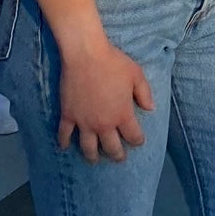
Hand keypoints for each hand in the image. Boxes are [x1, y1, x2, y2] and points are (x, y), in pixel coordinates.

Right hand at [57, 41, 153, 161]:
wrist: (86, 55)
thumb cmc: (113, 62)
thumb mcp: (136, 74)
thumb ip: (144, 93)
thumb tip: (150, 109)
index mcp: (122, 114)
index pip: (132, 136)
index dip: (137, 141)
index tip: (138, 142)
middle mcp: (104, 123)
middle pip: (111, 147)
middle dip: (117, 155)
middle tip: (119, 158)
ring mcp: (84, 122)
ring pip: (88, 147)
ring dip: (92, 157)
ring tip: (94, 160)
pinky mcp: (68, 116)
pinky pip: (64, 134)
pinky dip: (64, 143)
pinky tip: (65, 147)